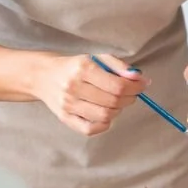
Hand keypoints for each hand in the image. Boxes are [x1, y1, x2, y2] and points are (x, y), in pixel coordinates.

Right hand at [33, 54, 147, 136]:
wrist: (44, 76)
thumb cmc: (75, 67)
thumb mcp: (96, 58)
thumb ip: (119, 66)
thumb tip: (139, 78)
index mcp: (83, 68)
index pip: (117, 85)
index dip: (135, 87)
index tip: (143, 85)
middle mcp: (74, 87)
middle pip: (113, 101)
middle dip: (130, 98)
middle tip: (132, 93)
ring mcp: (69, 105)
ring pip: (105, 116)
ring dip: (118, 110)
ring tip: (117, 101)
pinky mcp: (65, 118)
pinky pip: (91, 129)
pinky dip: (104, 124)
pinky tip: (106, 113)